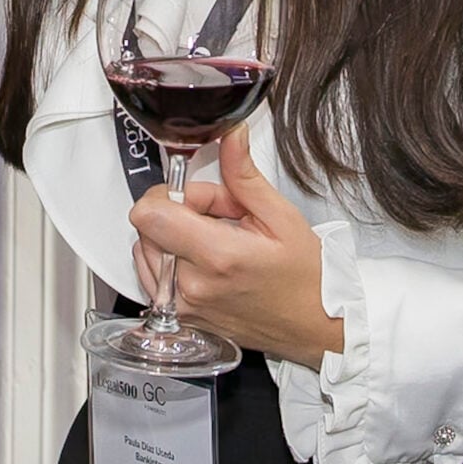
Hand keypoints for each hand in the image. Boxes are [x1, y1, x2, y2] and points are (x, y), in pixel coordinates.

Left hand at [128, 125, 344, 369]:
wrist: (316, 327)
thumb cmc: (306, 279)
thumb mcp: (281, 217)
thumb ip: (243, 175)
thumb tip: (229, 136)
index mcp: (218, 257)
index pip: (149, 213)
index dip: (170, 193)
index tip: (196, 196)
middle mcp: (193, 286)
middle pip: (147, 226)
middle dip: (176, 212)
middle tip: (217, 218)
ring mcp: (184, 306)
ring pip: (145, 248)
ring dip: (171, 237)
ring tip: (214, 242)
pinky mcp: (181, 318)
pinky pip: (151, 275)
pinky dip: (169, 261)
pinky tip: (203, 262)